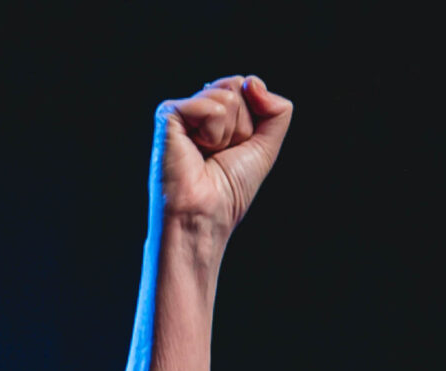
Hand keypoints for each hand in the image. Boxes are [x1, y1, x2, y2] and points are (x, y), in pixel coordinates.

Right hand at [151, 75, 292, 244]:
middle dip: (243, 127)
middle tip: (222, 153)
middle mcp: (200, 106)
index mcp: (220, 113)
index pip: (249, 88)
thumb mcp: (266, 147)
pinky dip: (213, 134)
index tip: (238, 149)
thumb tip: (253, 82)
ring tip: (208, 153)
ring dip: (229, 134)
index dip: (254, 121)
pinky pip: (212, 106)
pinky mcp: (169, 112)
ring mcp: (184, 108)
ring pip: (229, 97)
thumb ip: (276, 112)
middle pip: (240, 88)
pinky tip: (196, 149)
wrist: (206, 213)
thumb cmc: (231, 189)